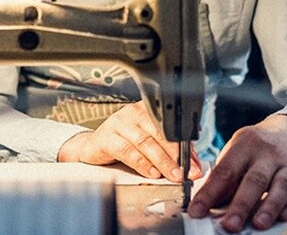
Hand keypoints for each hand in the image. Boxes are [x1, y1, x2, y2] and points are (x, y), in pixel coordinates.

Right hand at [57, 100, 201, 181]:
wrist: (92, 146)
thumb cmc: (124, 143)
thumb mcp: (148, 144)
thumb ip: (169, 151)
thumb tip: (193, 164)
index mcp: (148, 111)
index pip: (171, 128)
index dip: (185, 147)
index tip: (194, 165)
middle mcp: (134, 113)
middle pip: (160, 134)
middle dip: (175, 156)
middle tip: (185, 173)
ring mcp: (119, 123)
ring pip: (145, 142)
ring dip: (161, 161)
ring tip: (171, 175)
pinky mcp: (107, 137)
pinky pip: (127, 150)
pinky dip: (141, 163)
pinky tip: (150, 173)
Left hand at [187, 114, 286, 231]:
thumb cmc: (257, 146)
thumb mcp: (237, 150)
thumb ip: (225, 175)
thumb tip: (208, 203)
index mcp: (245, 145)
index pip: (225, 171)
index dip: (210, 192)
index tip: (197, 210)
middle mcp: (267, 153)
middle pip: (254, 180)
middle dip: (241, 204)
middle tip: (230, 224)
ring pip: (280, 186)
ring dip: (270, 207)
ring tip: (258, 224)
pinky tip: (283, 217)